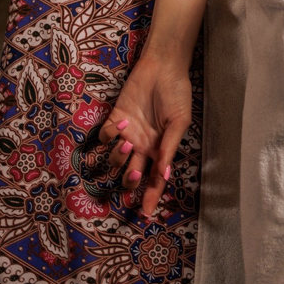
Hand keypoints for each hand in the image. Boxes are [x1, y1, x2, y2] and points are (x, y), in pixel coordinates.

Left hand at [97, 48, 192, 219]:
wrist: (162, 67)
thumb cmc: (176, 93)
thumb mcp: (179, 121)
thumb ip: (169, 147)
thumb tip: (162, 175)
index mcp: (161, 149)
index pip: (154, 180)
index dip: (150, 198)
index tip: (145, 216)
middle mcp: (143, 146)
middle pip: (132, 175)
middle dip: (130, 180)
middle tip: (135, 173)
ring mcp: (128, 134)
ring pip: (116, 160)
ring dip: (119, 157)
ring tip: (129, 142)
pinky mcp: (115, 120)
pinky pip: (104, 137)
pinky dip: (109, 136)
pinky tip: (121, 124)